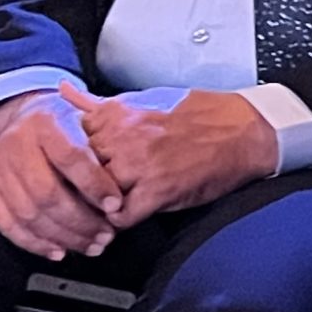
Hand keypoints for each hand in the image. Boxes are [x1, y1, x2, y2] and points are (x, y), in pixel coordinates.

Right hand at [0, 87, 121, 259]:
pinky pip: (8, 224)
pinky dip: (35, 243)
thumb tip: (129, 178)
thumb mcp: (88, 120)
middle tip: (106, 235)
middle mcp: (17, 146)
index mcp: (46, 123)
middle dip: (81, 220)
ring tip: (91, 245)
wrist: (21, 121)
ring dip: (63, 236)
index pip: (71, 158)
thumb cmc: (65, 125)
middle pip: (48, 193)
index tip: (115, 205)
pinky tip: (59, 250)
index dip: (95, 185)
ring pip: (29, 213)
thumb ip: (104, 145)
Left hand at [71, 85, 277, 228]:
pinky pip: (120, 217)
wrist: (247, 130)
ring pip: (92, 196)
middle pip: (76, 172)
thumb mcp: (145, 98)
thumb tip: (64, 90)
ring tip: (110, 205)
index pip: (66, 143)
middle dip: (82, 184)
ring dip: (99, 205)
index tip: (80, 167)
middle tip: (93, 190)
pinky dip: (120, 221)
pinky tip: (129, 213)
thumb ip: (98, 102)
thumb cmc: (202, 113)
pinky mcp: (158, 191)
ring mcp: (139, 166)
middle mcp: (122, 138)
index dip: (72, 159)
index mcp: (116, 114)